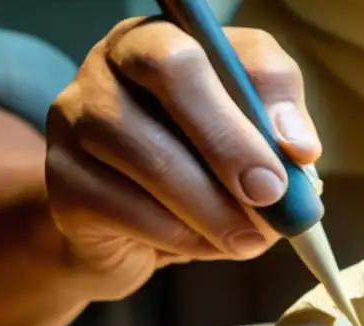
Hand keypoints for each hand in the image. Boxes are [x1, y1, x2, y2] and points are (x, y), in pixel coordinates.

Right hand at [46, 18, 319, 299]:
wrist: (121, 237)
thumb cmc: (197, 175)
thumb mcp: (248, 145)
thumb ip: (277, 131)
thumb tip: (300, 149)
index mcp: (164, 41)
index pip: (216, 41)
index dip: (262, 92)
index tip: (299, 154)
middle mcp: (110, 63)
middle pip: (172, 70)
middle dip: (231, 140)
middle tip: (271, 196)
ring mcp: (76, 118)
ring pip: (152, 155)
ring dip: (214, 209)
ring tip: (249, 240)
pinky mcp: (63, 181)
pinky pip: (129, 209)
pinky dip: (181, 238)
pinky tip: (204, 246)